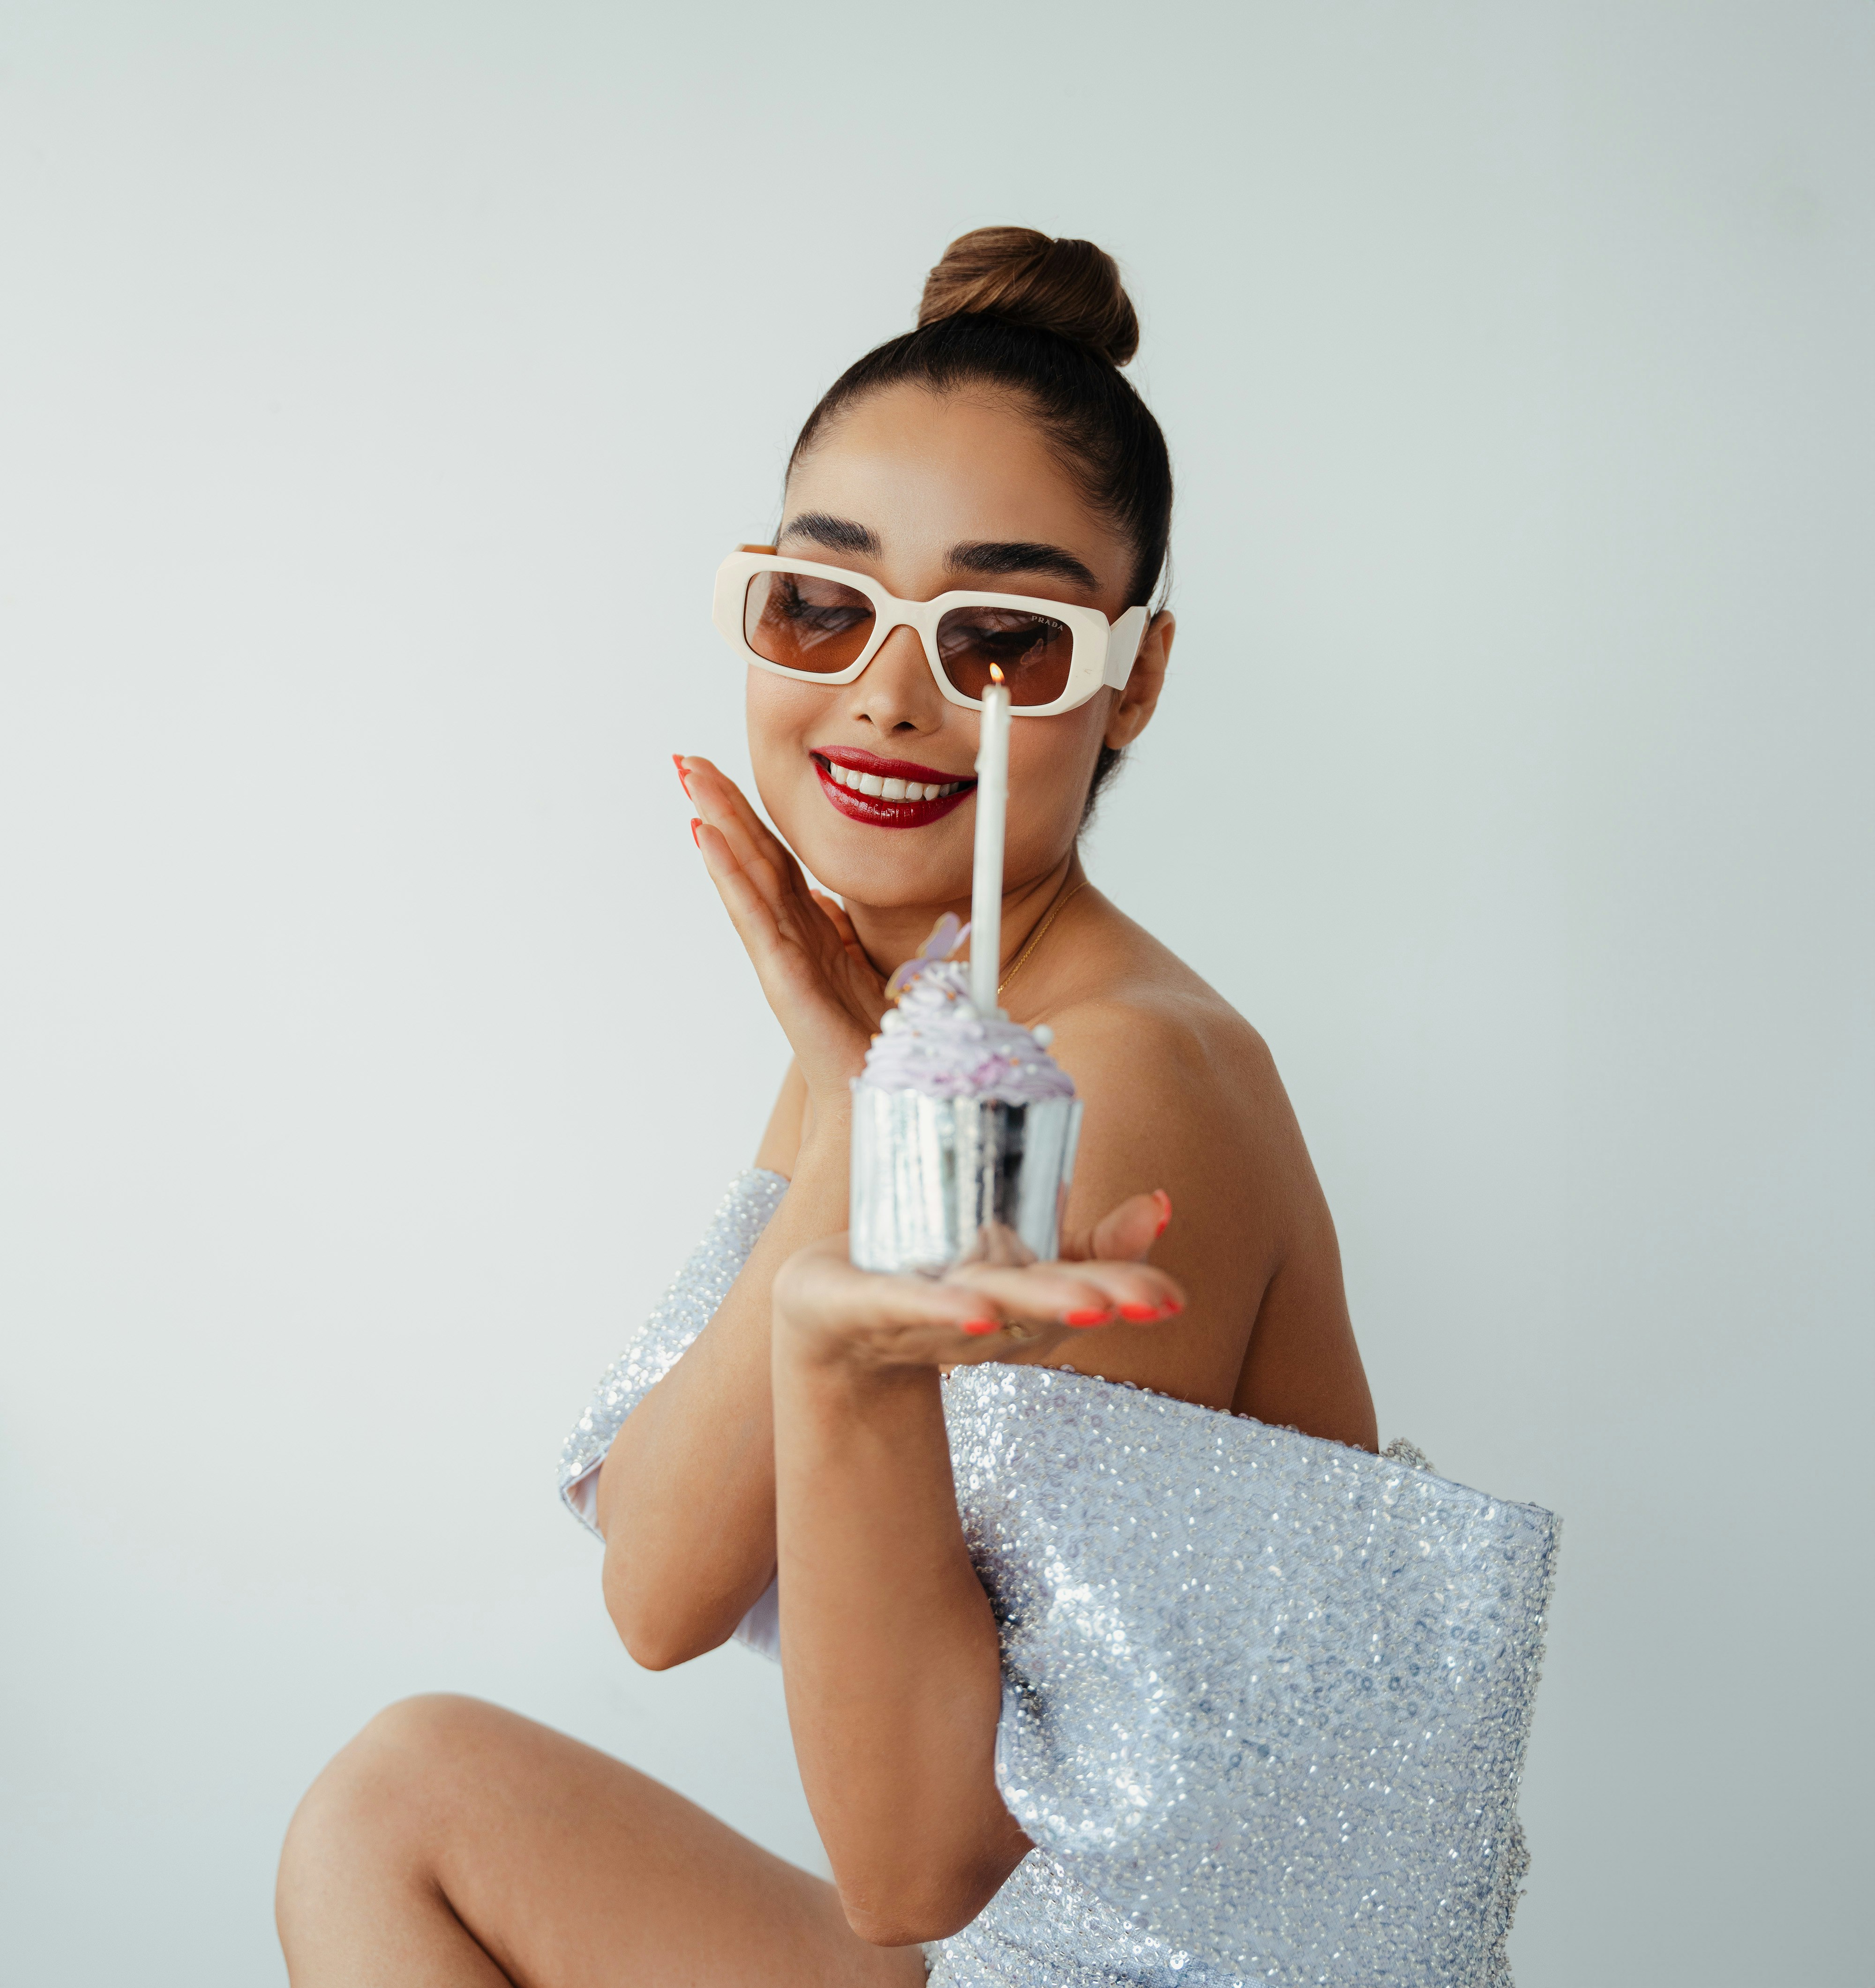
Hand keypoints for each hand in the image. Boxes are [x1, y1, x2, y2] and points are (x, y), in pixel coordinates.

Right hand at [678, 755, 886, 1125]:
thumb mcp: (874, 970)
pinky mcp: (784, 975)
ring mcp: (783, 954)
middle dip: (721, 806)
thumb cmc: (877, 1043)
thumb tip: (840, 903)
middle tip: (686, 763)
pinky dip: (729, 875)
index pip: (777, 861)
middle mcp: (792, 937)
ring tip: (691, 781)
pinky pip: (754, 915)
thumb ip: (854, 934)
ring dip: (718, 823)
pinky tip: (707, 838)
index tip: (722, 778)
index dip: (751, 817)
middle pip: (753, 857)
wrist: (879, 1095)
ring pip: (747, 875)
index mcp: (813, 932)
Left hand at [772, 1202, 1185, 1376]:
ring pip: (990, 1306)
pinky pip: (909, 1305)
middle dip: (1097, 1300)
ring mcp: (928, 1318)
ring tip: (1083, 1305)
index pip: (1087, 1296)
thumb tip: (1163, 1202)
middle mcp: (985, 1321)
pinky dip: (941, 1307)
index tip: (1173, 1296)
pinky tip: (973, 1309)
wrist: (827, 1317)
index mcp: (1024, 1309)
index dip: (1130, 1293)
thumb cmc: (933, 1280)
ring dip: (1036, 1304)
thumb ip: (1094, 1242)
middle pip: (1045, 1308)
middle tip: (1148, 1300)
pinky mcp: (869, 1305)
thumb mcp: (1018, 1257)